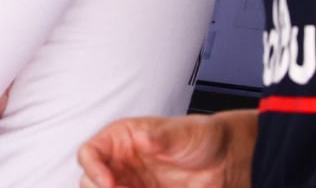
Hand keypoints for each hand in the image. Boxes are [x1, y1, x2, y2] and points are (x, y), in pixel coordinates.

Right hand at [77, 111, 255, 187]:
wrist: (226, 163)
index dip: (93, 168)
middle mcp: (119, 163)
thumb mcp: (182, 133)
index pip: (90, 153)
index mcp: (120, 139)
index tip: (108, 183)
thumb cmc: (200, 137)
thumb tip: (142, 139)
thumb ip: (162, 138)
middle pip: (89, 181)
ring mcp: (130, 184)